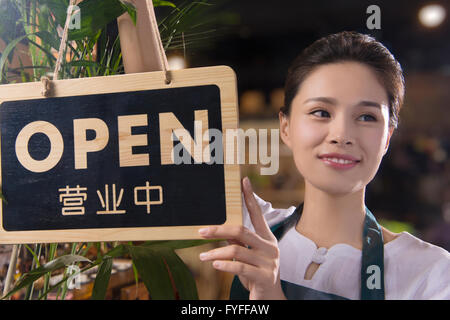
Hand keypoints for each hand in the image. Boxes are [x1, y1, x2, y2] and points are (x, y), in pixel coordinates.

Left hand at [198, 177, 285, 299]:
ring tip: (203, 256)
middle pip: (241, 230)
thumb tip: (222, 230)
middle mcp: (270, 247)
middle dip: (218, 230)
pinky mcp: (265, 276)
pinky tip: (215, 264)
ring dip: (215, 253)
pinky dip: (224, 265)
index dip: (250, 197)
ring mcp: (269, 262)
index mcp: (267, 238)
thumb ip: (239, 242)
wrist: (270, 298)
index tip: (244, 181)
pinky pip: (240, 267)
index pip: (257, 214)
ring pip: (236, 250)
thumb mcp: (248, 256)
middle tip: (201, 231)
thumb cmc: (256, 274)